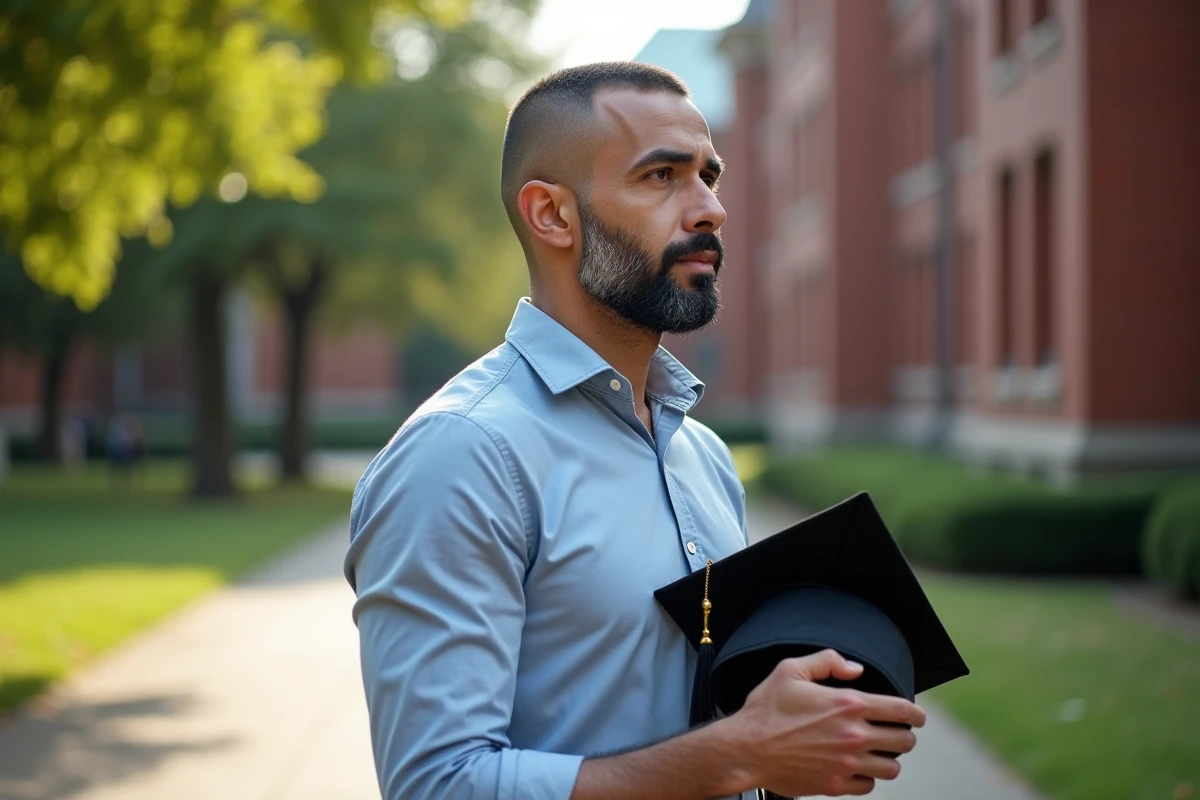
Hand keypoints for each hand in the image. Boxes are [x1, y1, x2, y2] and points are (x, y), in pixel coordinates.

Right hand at [722, 649, 925, 796]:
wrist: (746, 749)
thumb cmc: (766, 709)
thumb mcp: (790, 670)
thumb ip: (827, 661)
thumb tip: (857, 670)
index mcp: (848, 704)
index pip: (903, 711)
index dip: (917, 713)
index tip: (918, 716)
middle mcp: (854, 736)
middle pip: (904, 741)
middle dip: (906, 736)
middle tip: (898, 733)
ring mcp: (847, 764)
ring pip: (892, 768)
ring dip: (890, 759)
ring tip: (881, 752)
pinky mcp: (836, 786)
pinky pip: (869, 786)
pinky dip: (869, 778)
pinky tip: (859, 769)